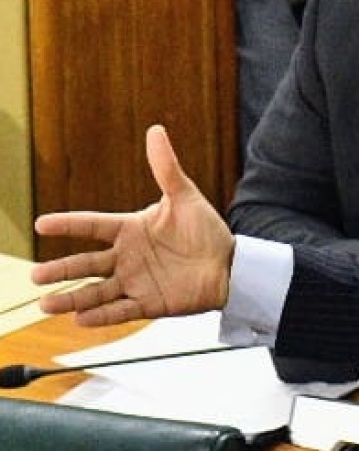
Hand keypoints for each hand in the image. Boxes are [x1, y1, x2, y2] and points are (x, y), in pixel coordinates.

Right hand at [32, 125, 234, 326]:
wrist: (231, 264)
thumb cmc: (207, 230)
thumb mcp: (185, 197)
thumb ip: (166, 168)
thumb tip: (156, 130)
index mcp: (130, 229)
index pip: (92, 226)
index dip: (68, 225)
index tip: (42, 224)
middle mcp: (127, 257)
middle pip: (86, 264)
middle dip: (60, 270)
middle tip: (35, 276)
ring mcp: (136, 281)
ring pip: (96, 292)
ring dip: (71, 299)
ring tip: (46, 305)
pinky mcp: (150, 303)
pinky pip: (121, 311)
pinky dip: (102, 316)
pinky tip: (80, 320)